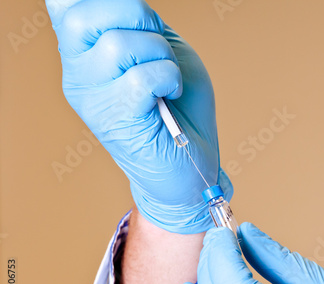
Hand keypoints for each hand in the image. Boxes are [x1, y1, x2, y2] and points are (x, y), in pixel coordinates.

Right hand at [46, 0, 231, 232]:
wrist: (190, 161)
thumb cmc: (179, 105)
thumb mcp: (160, 50)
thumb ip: (139, 25)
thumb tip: (124, 2)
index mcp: (84, 54)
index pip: (65, 7)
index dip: (101, 0)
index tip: (134, 17)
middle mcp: (78, 75)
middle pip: (84, 17)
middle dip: (134, 14)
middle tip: (157, 42)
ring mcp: (93, 100)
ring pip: (118, 46)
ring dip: (160, 53)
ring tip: (169, 77)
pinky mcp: (117, 121)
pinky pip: (141, 77)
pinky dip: (169, 77)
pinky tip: (172, 92)